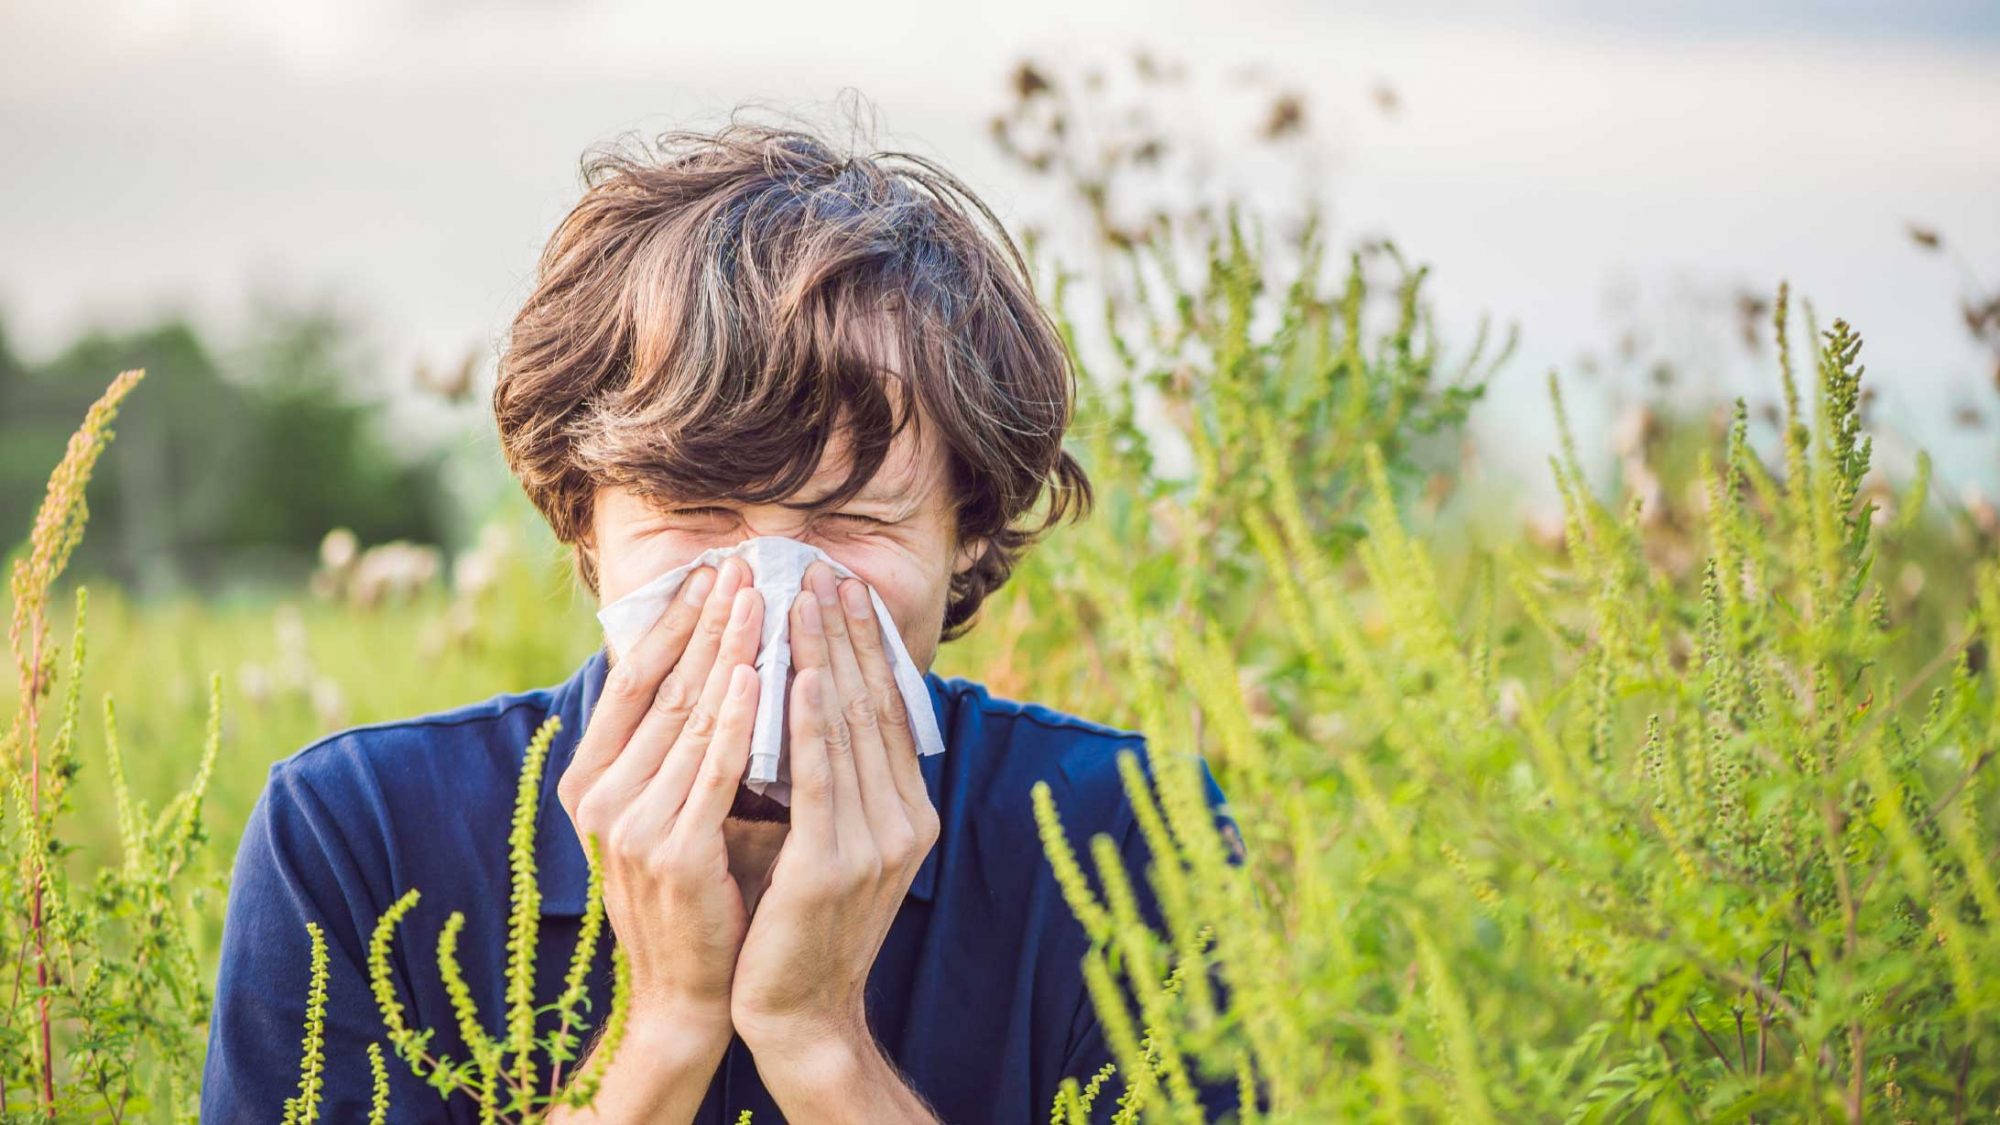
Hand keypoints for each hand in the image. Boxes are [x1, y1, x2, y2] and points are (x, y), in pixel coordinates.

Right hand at [556, 556, 762, 1041]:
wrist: (690, 992)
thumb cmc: (696, 894)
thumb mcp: (672, 811)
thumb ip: (682, 750)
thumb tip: (719, 667)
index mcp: (593, 782)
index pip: (633, 682)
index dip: (672, 624)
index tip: (709, 572)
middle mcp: (601, 798)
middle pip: (663, 689)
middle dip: (707, 622)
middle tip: (743, 565)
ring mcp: (631, 826)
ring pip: (691, 718)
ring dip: (729, 652)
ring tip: (759, 598)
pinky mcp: (673, 853)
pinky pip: (713, 771)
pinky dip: (737, 720)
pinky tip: (759, 675)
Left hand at [730, 564, 939, 1105]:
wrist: (798, 1014)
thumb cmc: (797, 926)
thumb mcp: (827, 842)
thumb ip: (830, 782)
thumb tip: (810, 704)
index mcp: (907, 814)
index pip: (886, 712)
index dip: (866, 647)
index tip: (844, 589)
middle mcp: (904, 822)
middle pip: (875, 708)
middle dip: (849, 635)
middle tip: (825, 570)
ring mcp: (876, 844)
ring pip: (850, 730)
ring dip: (829, 657)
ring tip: (807, 600)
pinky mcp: (834, 866)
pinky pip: (822, 777)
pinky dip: (814, 721)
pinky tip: (804, 674)